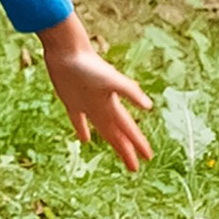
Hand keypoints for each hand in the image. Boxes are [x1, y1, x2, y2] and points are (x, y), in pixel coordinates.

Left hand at [39, 15, 152, 169]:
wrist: (68, 50)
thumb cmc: (90, 64)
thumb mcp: (111, 79)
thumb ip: (130, 91)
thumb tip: (149, 106)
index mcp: (112, 105)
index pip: (128, 130)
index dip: (137, 145)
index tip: (148, 158)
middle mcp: (102, 107)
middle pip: (117, 134)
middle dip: (126, 150)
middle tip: (135, 168)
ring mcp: (87, 105)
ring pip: (102, 129)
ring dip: (111, 142)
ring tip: (119, 153)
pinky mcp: (71, 101)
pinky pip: (78, 120)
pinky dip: (82, 130)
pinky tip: (85, 140)